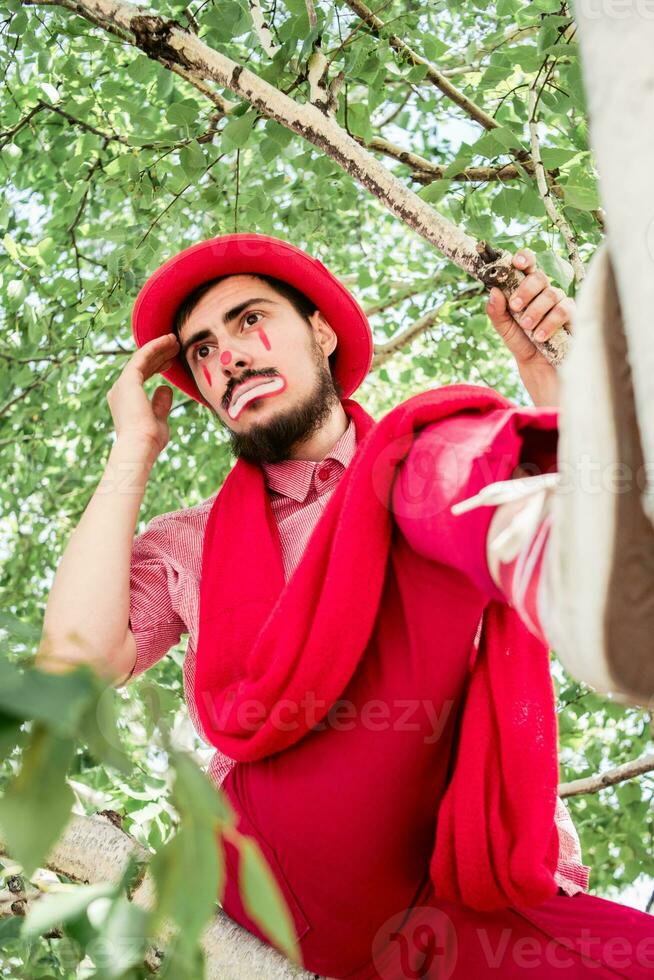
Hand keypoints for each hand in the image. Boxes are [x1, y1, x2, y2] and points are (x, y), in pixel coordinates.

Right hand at [107, 334, 178, 456]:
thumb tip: (166, 388)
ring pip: (142, 359)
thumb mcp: (159, 419)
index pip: (142, 376)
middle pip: (142, 366)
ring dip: (159, 348)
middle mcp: (119, 390)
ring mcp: (122, 384)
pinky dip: (155, 347)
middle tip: (175, 345)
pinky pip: (142, 357)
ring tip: (175, 340)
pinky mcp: (128, 380)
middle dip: (159, 354)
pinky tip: (168, 341)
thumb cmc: (149, 440)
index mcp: (125, 400)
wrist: (139, 446)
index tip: (171, 361)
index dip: (157, 366)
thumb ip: (161, 404)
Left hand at [485, 249, 575, 405]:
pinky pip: (564, 309)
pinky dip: (549, 321)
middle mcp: (546, 295)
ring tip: (527, 328)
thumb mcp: (506, 332)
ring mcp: (561, 304)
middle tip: (515, 307)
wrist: (542, 373)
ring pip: (551, 293)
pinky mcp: (575, 317)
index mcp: (528, 293)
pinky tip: (540, 336)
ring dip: (535, 310)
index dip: (524, 259)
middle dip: (525, 290)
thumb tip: (493, 292)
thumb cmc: (526, 349)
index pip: (528, 267)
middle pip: (539, 276)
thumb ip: (497, 313)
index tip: (516, 263)